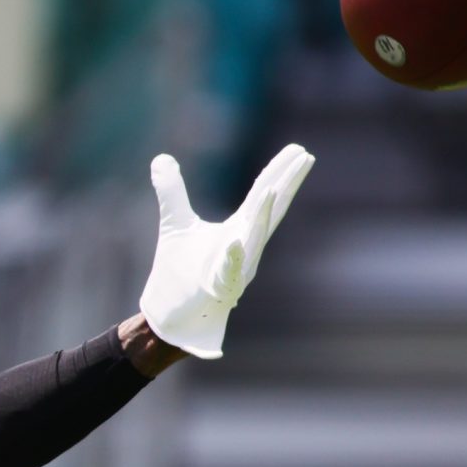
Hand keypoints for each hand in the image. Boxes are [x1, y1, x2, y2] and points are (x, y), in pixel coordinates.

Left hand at [139, 144, 314, 359]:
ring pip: (252, 241)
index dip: (279, 173)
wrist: (169, 316)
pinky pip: (227, 274)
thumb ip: (173, 191)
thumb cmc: (180, 273)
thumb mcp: (176, 223)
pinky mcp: (217, 293)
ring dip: (261, 216)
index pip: (262, 196)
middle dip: (285, 185)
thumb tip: (161, 157)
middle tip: (304, 157)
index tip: (300, 150)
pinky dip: (232, 259)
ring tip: (271, 189)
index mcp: (238, 230)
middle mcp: (243, 248)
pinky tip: (233, 241)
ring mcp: (234, 271)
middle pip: (268, 212)